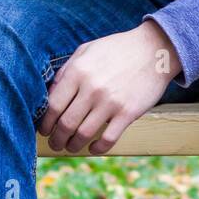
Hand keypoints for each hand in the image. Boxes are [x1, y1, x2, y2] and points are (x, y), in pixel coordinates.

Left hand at [38, 20, 180, 154]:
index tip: (44, 130)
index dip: (45, 123)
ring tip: (71, 147)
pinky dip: (97, 148)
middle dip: (56, 139)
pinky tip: (93, 148)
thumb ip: (66, 71)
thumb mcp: (86, 50)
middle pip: (65, 124)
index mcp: (78, 72)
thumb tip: (49, 95)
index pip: (53, 105)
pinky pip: (108, 139)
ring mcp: (110, 102)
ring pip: (83, 134)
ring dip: (73, 146)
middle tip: (55, 143)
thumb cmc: (117, 49)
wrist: (154, 49)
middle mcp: (91, 88)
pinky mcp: (128, 113)